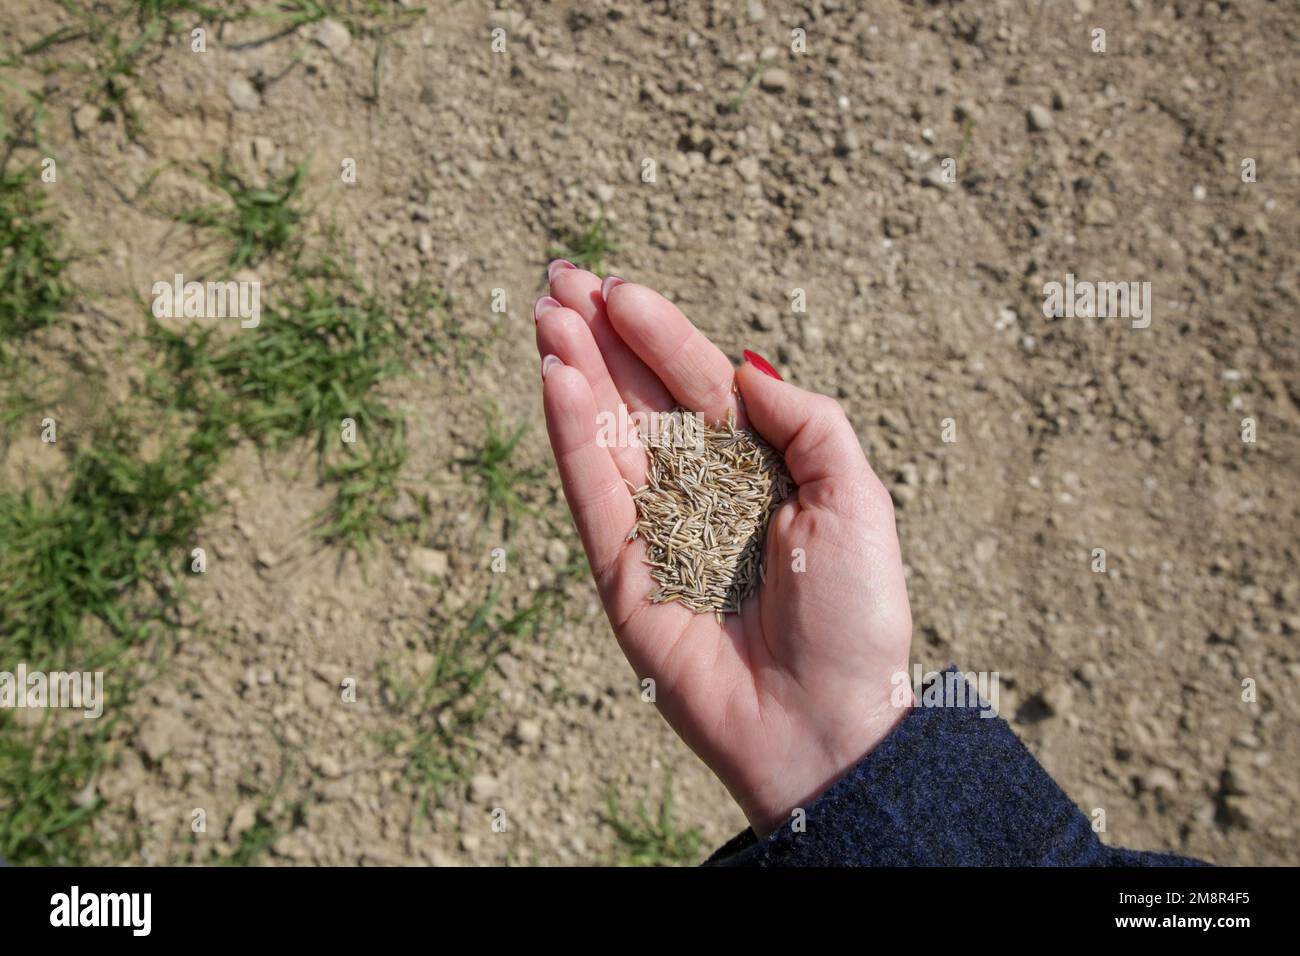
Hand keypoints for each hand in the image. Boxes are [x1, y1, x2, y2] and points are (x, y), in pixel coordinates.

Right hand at [534, 263, 912, 836]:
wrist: (824, 723)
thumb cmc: (854, 613)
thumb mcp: (854, 497)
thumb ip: (805, 422)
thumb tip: (745, 367)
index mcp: (758, 470)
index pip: (699, 385)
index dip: (660, 334)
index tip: (617, 288)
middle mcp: (702, 492)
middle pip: (642, 399)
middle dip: (601, 338)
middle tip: (558, 278)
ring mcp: (657, 530)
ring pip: (607, 435)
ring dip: (576, 372)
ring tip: (545, 314)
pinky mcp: (622, 573)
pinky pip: (592, 493)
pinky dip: (571, 436)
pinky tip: (556, 379)